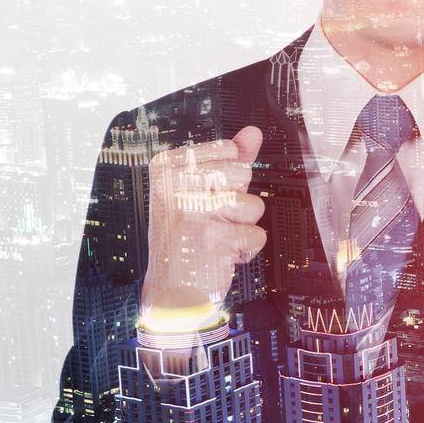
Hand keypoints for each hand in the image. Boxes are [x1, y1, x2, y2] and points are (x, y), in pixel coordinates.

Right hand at [138, 125, 265, 332]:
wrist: (170, 290)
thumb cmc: (188, 237)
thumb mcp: (201, 192)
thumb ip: (228, 161)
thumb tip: (252, 133)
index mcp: (167, 167)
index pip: (228, 151)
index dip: (228, 178)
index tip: (205, 196)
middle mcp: (173, 185)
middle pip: (244, 176)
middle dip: (237, 202)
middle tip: (210, 220)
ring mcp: (191, 211)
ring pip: (253, 205)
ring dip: (242, 227)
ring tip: (216, 237)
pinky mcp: (211, 238)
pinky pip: (256, 234)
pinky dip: (245, 249)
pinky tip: (220, 254)